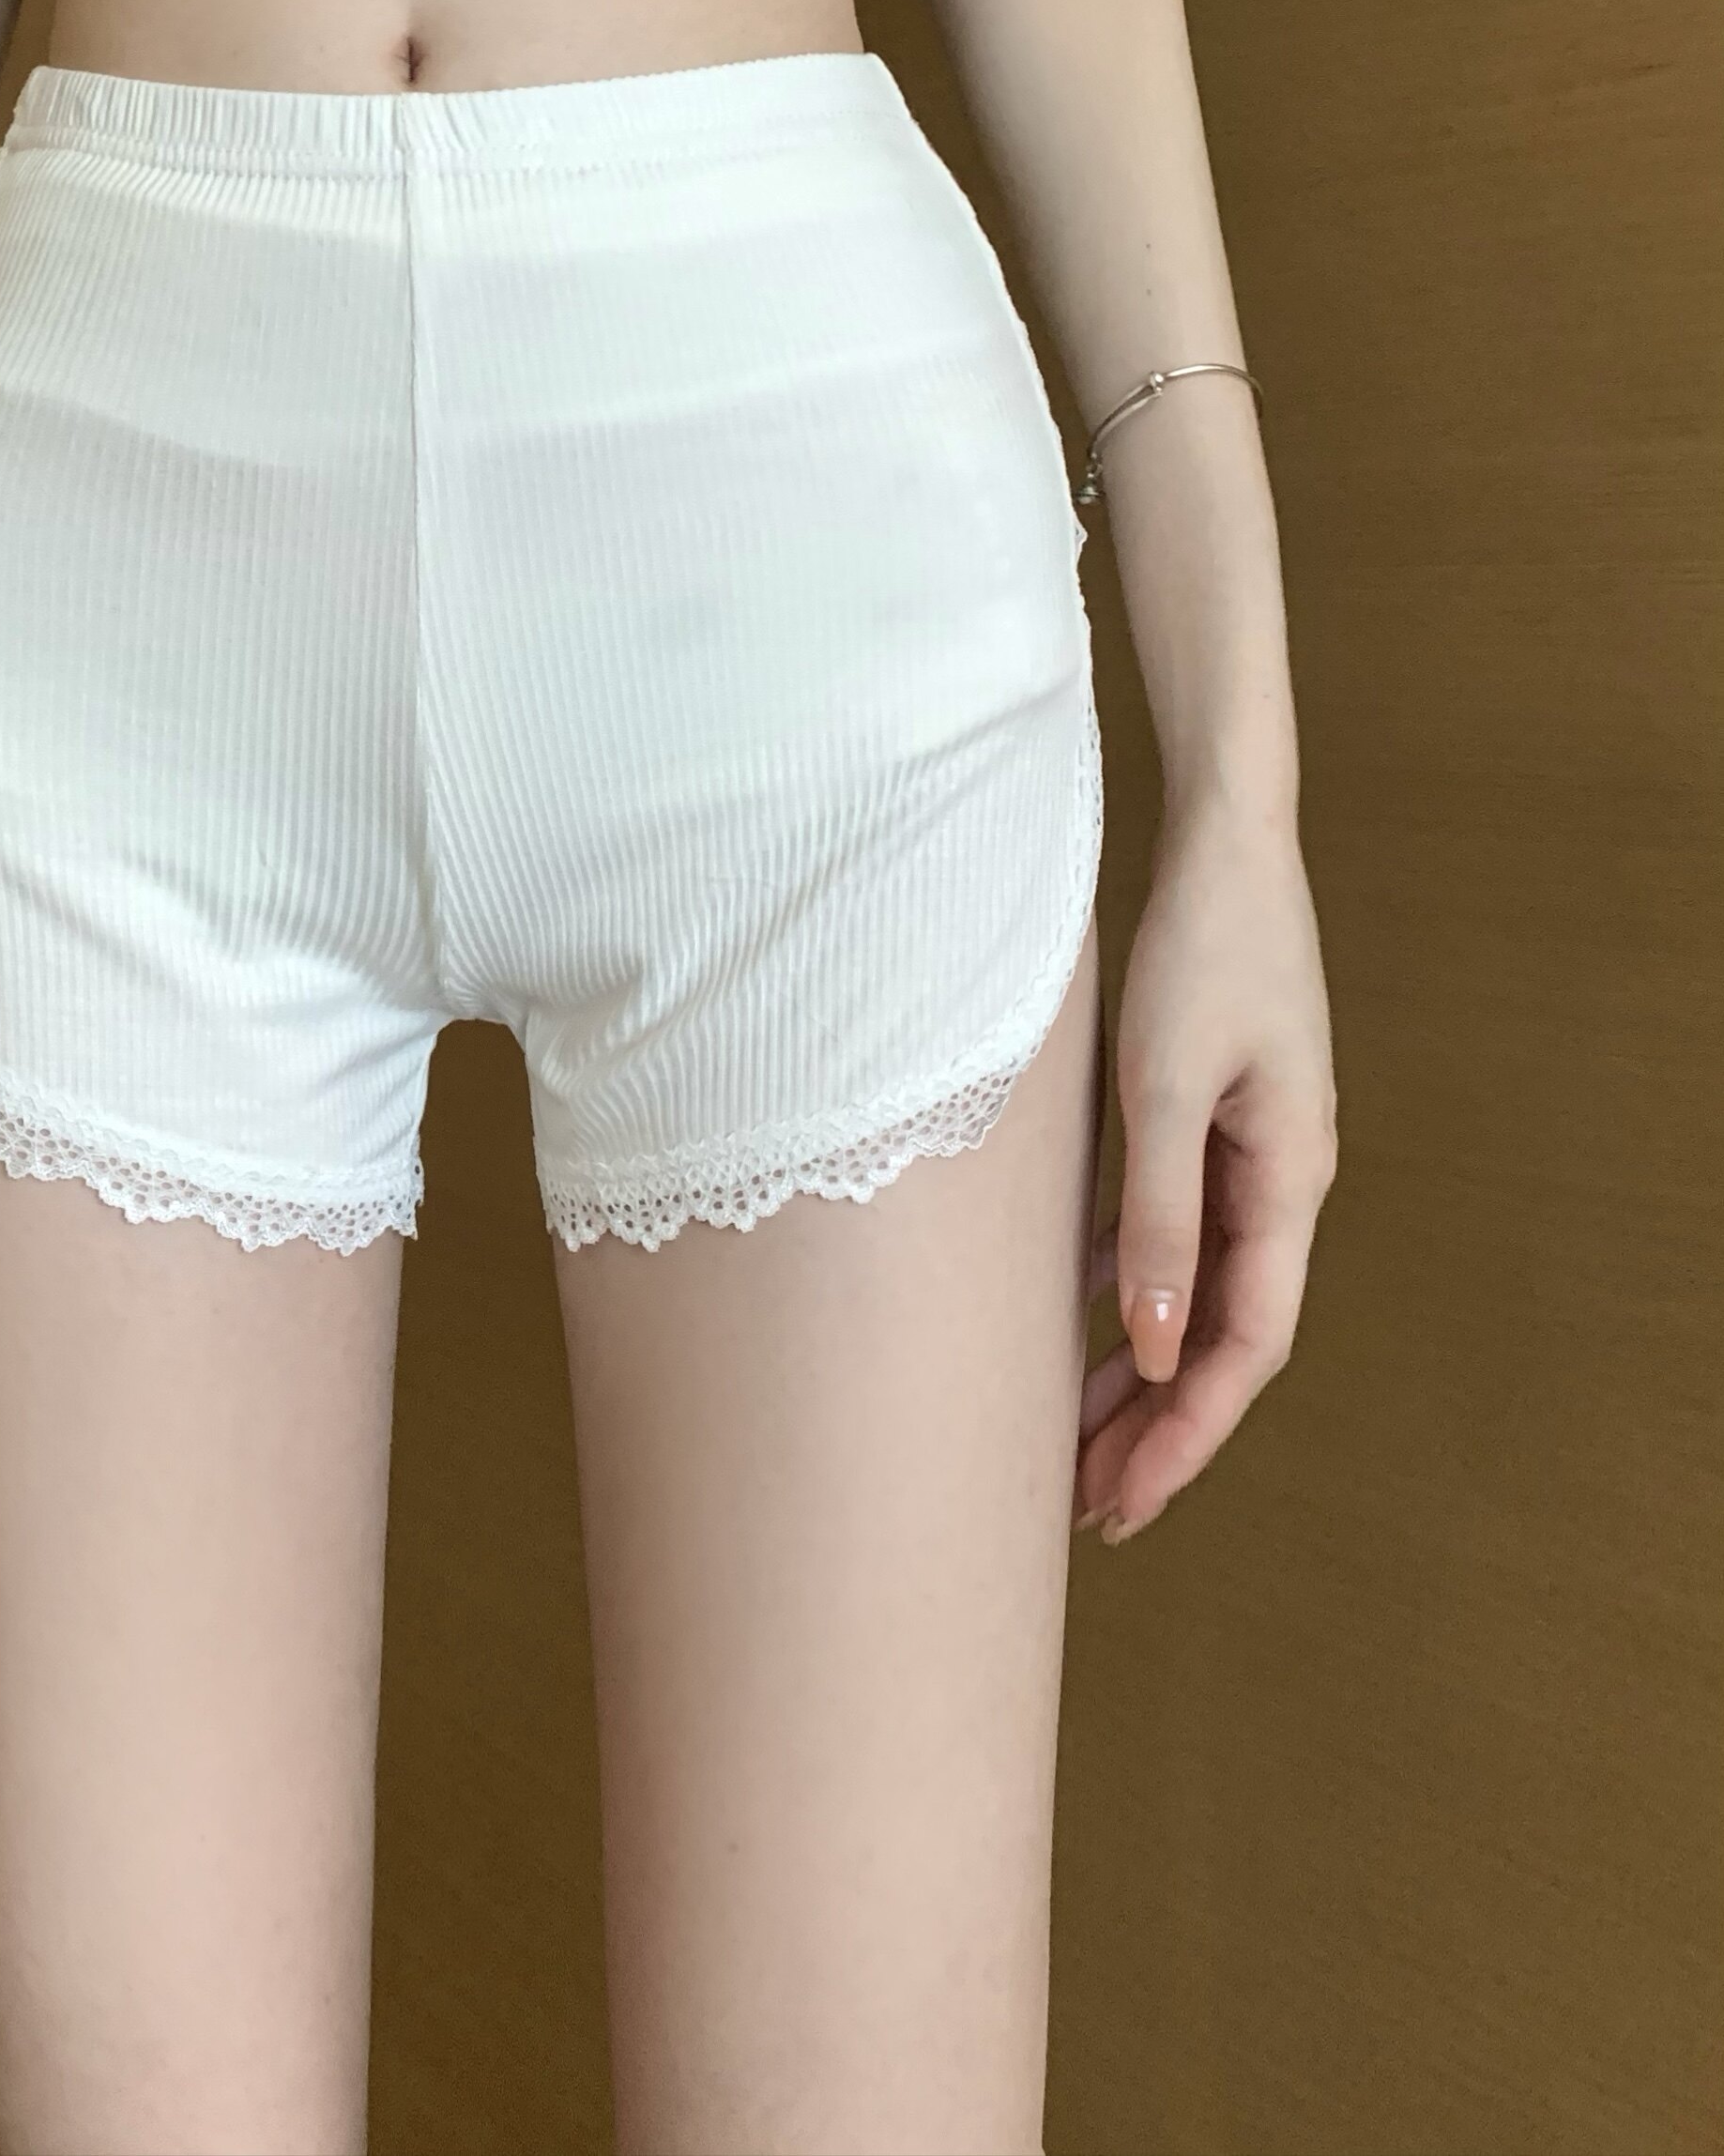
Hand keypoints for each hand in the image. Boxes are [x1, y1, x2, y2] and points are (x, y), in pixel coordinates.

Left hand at [1077, 800, 1335, 1543]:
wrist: (1224, 844)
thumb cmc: (1200, 951)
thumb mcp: (1165, 1086)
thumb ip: (1158, 1216)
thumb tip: (1148, 1344)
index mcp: (1288, 1182)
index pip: (1242, 1345)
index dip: (1185, 1432)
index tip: (1123, 1502)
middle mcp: (1278, 1182)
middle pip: (1217, 1336)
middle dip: (1155, 1427)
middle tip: (1085, 1510)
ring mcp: (1243, 1153)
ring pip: (1187, 1291)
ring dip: (1132, 1366)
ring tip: (1067, 1441)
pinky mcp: (1203, 1120)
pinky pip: (1164, 1232)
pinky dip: (1116, 1283)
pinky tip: (1065, 1316)